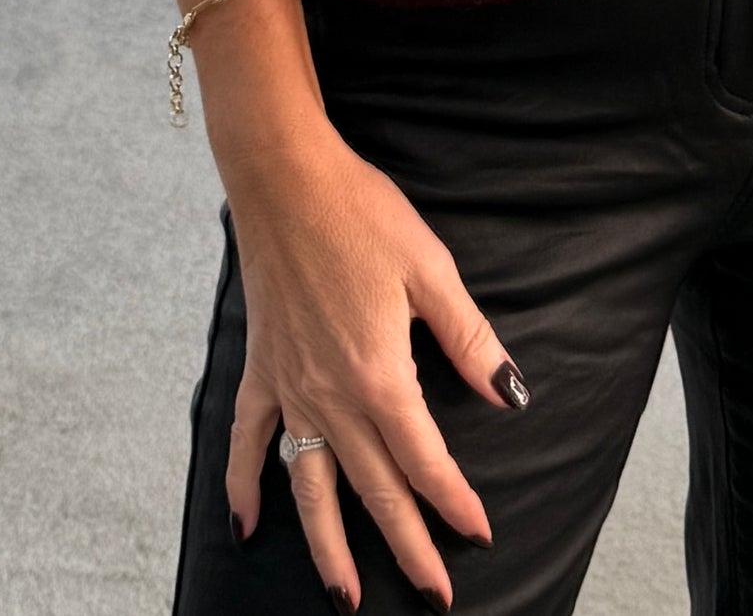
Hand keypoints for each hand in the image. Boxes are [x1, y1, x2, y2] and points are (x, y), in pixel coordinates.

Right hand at [222, 123, 526, 608]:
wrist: (285, 178)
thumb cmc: (362, 213)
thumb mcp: (431, 270)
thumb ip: (470, 339)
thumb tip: (510, 393)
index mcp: (380, 375)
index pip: (425, 460)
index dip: (455, 502)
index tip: (478, 534)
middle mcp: (331, 396)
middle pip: (374, 490)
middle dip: (408, 547)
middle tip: (435, 597)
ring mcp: (289, 387)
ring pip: (310, 488)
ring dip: (328, 548)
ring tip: (346, 598)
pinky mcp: (260, 368)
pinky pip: (249, 442)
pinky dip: (242, 487)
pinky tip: (245, 527)